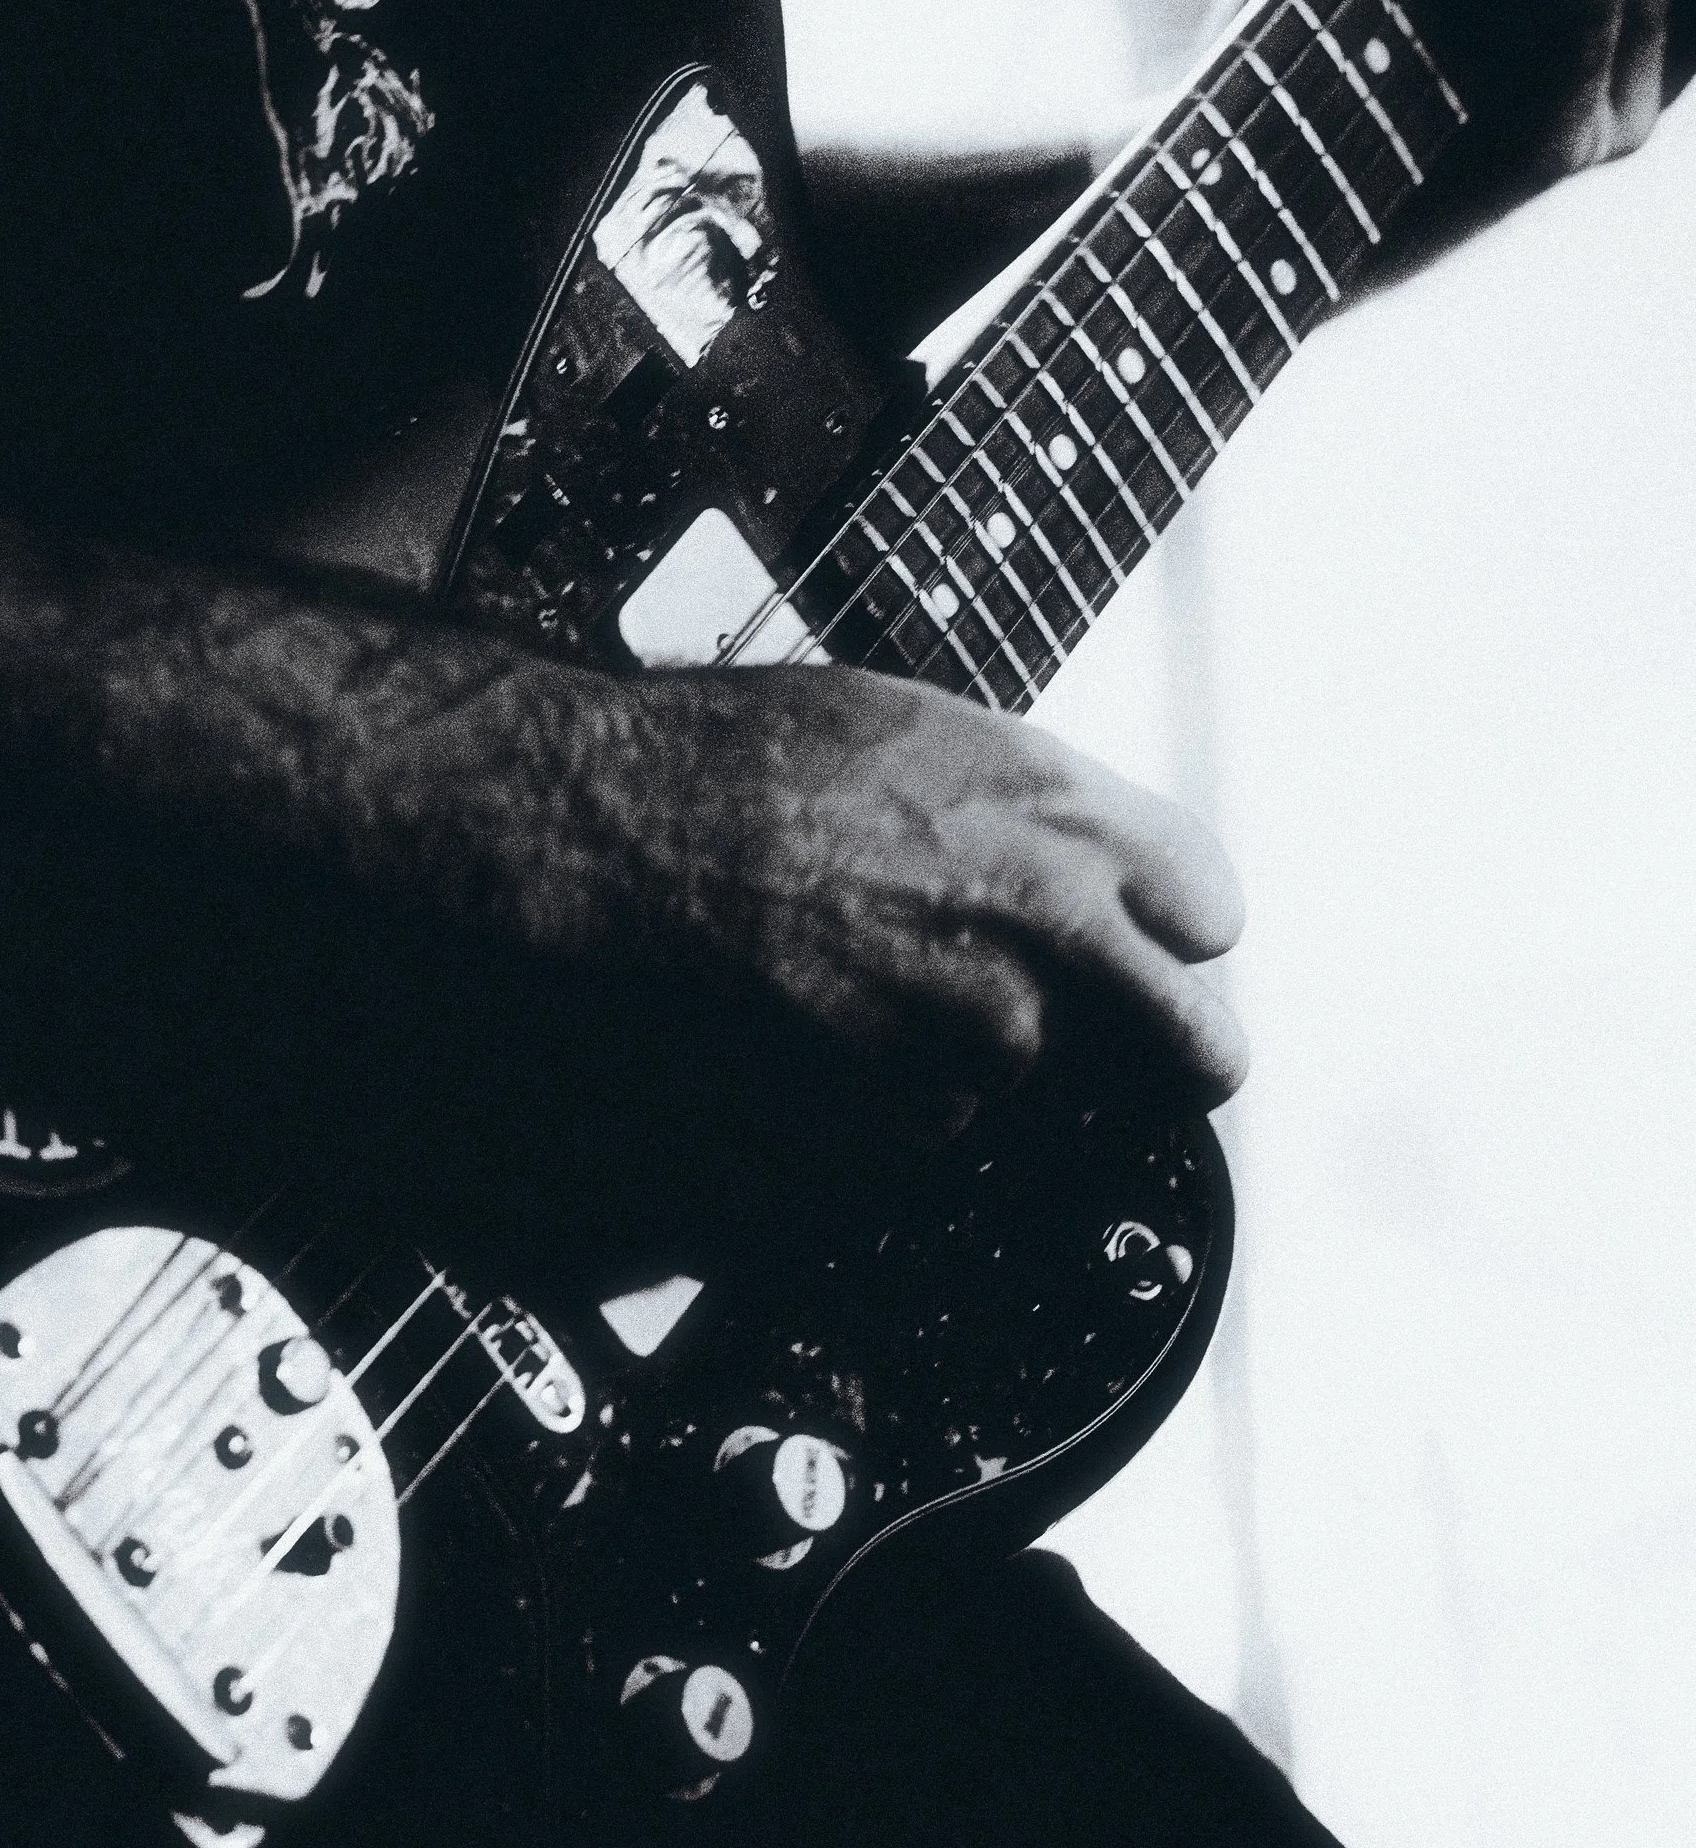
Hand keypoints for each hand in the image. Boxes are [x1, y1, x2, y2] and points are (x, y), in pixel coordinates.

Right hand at [652, 664, 1246, 1145]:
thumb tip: (1075, 852)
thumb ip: (1036, 807)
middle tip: (1126, 1047)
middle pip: (1201, 1050)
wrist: (636, 826)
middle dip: (1171, 1052)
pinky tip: (832, 1020)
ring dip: (974, 1054)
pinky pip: (934, 1119)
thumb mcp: (931, 728)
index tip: (1141, 939)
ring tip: (877, 982)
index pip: (1211, 913)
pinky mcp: (907, 1101)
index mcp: (1074, 820)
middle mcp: (1056, 933)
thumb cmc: (755, 756)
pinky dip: (894, 1093)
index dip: (1169, 931)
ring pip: (1032, 1078)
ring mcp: (985, 1030)